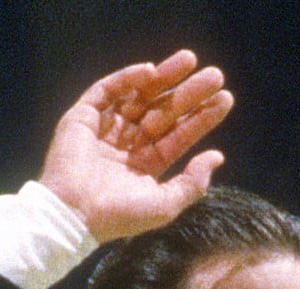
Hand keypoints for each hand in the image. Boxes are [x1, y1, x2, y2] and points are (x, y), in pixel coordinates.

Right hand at [36, 52, 231, 243]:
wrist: (74, 215)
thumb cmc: (118, 216)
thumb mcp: (164, 204)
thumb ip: (192, 183)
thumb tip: (217, 156)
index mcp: (146, 164)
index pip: (179, 134)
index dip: (202, 117)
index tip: (225, 98)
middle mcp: (128, 143)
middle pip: (164, 111)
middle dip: (189, 92)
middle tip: (216, 75)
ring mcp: (106, 128)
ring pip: (140, 96)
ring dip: (164, 77)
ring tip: (190, 61)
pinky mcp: (83, 117)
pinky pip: (108, 90)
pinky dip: (128, 78)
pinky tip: (151, 72)